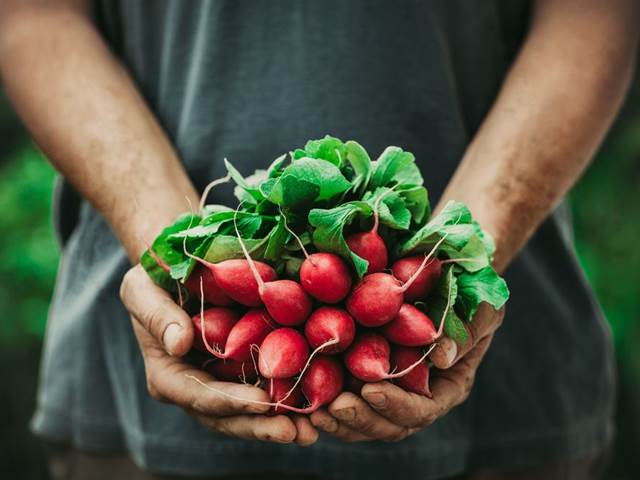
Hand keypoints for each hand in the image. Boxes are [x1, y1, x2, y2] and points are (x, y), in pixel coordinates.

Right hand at [120, 264, 317, 445]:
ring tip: (311, 431)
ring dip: (280, 422)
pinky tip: (316, 404)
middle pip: (227, 416)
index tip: (262, 402)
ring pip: (249, 412)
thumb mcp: (142, 289)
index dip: (230, 402)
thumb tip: (179, 344)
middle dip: (260, 425)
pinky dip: (290, 398)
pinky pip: (266, 388)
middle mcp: (195, 387)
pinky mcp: (244, 370)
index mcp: (168, 374)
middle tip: (295, 432)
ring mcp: (222, 382)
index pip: (198, 395)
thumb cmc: (154, 278)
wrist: (178, 269)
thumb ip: (157, 316)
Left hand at [310, 304, 503, 441]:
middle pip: (389, 424)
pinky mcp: (365, 372)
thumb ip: (466, 331)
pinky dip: (327, 396)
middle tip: (334, 407)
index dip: (397, 405)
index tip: (372, 389)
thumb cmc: (473, 290)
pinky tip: (304, 392)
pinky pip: (347, 394)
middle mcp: (418, 394)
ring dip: (340, 419)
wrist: (450, 276)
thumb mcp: (480, 306)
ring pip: (365, 419)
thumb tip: (443, 358)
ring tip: (315, 411)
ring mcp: (391, 387)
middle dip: (361, 418)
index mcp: (448, 385)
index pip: (422, 409)